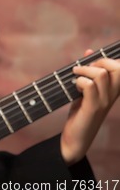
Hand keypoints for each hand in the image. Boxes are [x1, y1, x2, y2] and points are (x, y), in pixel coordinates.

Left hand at [60, 49, 119, 164]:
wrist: (76, 138)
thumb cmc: (80, 112)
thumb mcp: (85, 89)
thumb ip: (89, 72)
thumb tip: (89, 51)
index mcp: (113, 90)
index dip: (107, 59)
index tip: (92, 63)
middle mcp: (113, 95)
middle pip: (117, 68)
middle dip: (99, 61)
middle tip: (84, 68)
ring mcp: (104, 101)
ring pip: (101, 74)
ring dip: (84, 70)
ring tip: (75, 76)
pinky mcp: (93, 107)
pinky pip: (89, 86)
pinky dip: (79, 81)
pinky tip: (73, 86)